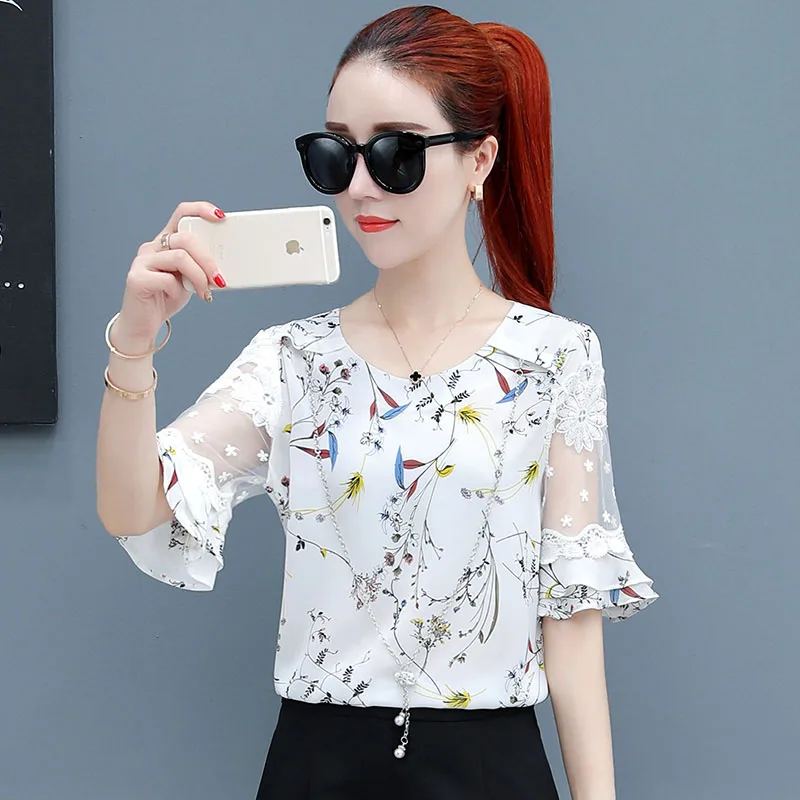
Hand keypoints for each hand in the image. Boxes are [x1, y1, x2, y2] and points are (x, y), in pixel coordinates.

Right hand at [114, 201, 226, 343]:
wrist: (142, 324)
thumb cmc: (166, 298)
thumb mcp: (189, 278)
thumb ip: (200, 267)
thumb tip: (226, 265)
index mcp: (166, 242)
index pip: (181, 214)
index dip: (200, 209)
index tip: (221, 217)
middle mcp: (152, 247)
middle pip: (186, 238)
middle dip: (208, 259)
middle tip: (219, 278)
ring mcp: (142, 261)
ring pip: (180, 257)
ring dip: (199, 276)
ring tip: (205, 292)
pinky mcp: (136, 279)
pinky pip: (167, 279)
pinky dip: (179, 290)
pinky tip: (177, 297)